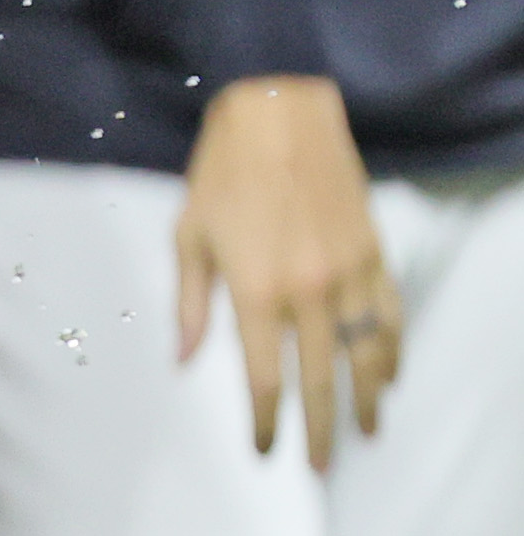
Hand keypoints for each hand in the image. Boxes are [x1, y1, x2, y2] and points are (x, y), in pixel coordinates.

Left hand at [176, 74, 395, 464]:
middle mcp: (307, 292)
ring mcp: (347, 275)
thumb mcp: (189, 233)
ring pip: (366, 356)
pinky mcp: (374, 255)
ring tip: (366, 430)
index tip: (265, 448)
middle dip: (319, 429)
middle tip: (321, 464)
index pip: (264, 378)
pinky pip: (391, 317)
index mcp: (254, 290)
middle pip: (319, 380)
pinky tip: (389, 374)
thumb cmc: (223, 170)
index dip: (266, 422)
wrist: (279, 113)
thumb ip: (191, 303)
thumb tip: (185, 359)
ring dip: (367, 399)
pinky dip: (393, 351)